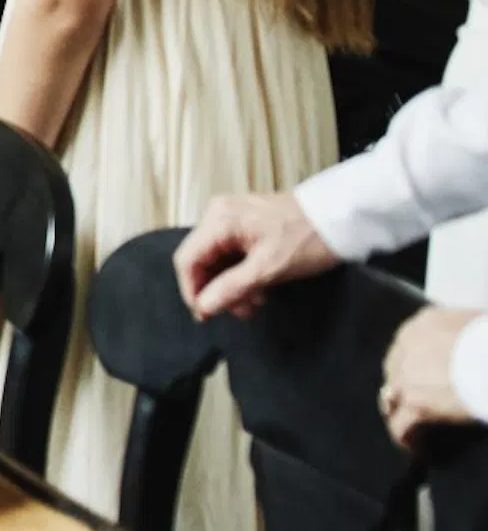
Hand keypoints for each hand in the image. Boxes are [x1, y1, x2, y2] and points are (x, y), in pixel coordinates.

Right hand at [174, 189, 340, 317]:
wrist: (342, 217)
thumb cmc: (309, 238)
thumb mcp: (270, 268)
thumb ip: (231, 288)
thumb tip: (203, 306)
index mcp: (219, 220)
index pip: (187, 260)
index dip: (193, 291)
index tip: (207, 316)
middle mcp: (218, 214)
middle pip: (201, 259)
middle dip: (218, 289)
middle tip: (245, 310)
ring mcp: (232, 216)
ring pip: (217, 258)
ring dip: (232, 284)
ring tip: (258, 300)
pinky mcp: (246, 223)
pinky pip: (231, 252)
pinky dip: (241, 272)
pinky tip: (261, 285)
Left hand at [385, 307, 480, 447]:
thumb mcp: (477, 324)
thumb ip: (463, 332)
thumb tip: (473, 339)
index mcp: (423, 324)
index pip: (407, 346)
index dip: (414, 366)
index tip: (424, 378)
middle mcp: (407, 346)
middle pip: (394, 372)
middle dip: (404, 390)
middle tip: (418, 406)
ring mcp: (407, 375)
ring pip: (392, 400)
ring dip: (402, 414)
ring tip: (413, 430)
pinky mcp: (415, 403)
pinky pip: (402, 426)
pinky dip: (408, 439)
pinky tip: (418, 449)